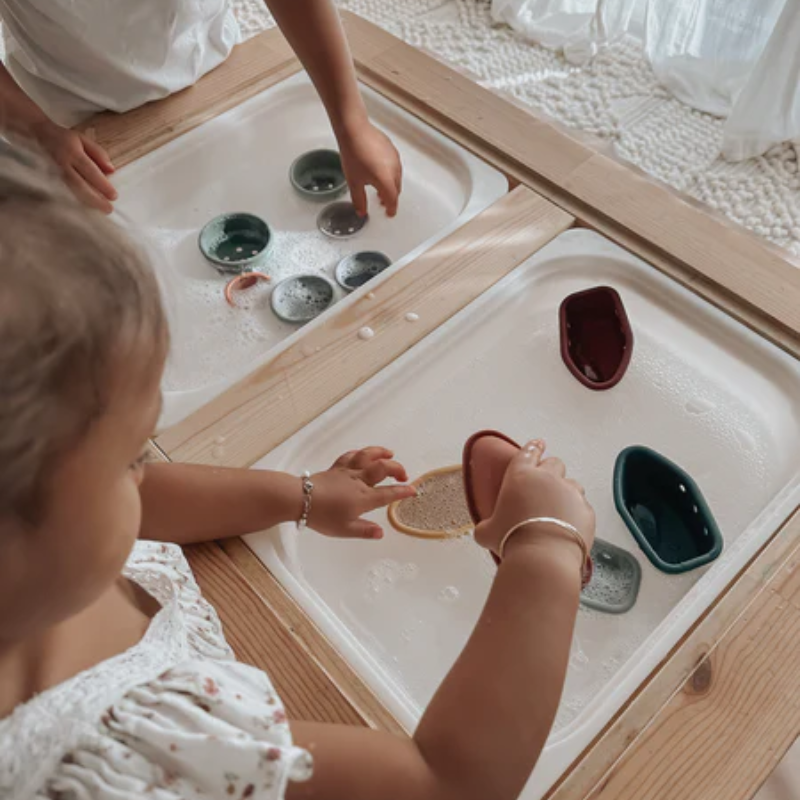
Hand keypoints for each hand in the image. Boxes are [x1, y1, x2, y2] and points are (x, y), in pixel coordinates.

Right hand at [33, 121, 116, 213]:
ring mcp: (52, 172)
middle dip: (95, 199)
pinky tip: (85, 208)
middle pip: (79, 184)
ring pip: (70, 191)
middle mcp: (61, 163)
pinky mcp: (47, 179)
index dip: (102, 184)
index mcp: (72, 151)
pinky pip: (62, 193)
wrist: (35, 135)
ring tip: (100, 210)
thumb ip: (98, 154)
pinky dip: (74, 202)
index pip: (90, 170)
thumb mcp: (83, 140)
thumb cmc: (63, 139)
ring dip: (85, 202)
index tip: (114, 196)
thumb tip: (112, 171)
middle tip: (108, 209)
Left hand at [308, 447, 415, 538]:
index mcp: (364, 498)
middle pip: (383, 469)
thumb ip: (364, 530)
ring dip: (381, 453)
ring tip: (390, 454)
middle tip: (404, 475)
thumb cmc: (322, 516)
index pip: (388, 493)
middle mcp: (358, 481)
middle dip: (397, 469)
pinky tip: (364, 454)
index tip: (413, 490)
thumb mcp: (344, 530)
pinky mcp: (336, 467)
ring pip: (368, 456)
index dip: (403, 491)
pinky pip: (350, 456)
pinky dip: (360, 453)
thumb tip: (381, 532)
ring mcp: (347, 472)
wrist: (299, 499)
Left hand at [338, 122, 401, 217]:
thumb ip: (359, 200)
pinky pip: (394, 166)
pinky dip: (390, 174)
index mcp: (386, 181)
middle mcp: (394, 171)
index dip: (391, 209)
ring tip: (379, 188)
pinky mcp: (392, 150)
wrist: (354, 130)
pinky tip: (379, 172)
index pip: (392, 200)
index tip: (389, 214)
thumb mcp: (354, 182)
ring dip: (390, 186)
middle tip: (382, 202)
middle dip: (390, 198)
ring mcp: (395, 159)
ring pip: (396, 178)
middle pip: (396, 190)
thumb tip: (361, 211)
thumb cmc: (354, 154)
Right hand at [475, 440, 595, 564]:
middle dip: (550, 471)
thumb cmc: (511, 540)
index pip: (527, 453)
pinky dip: (575, 513)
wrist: (543, 557)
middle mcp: (547, 478)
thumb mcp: (487, 533)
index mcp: (520, 476)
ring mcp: (570, 493)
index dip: (533, 447)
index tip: (538, 444)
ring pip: (572, 483)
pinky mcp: (585, 510)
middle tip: (544, 485)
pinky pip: (581, 506)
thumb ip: (486, 526)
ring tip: (557, 509)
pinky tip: (568, 526)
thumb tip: (483, 531)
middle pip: (554, 463)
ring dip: (565, 491)